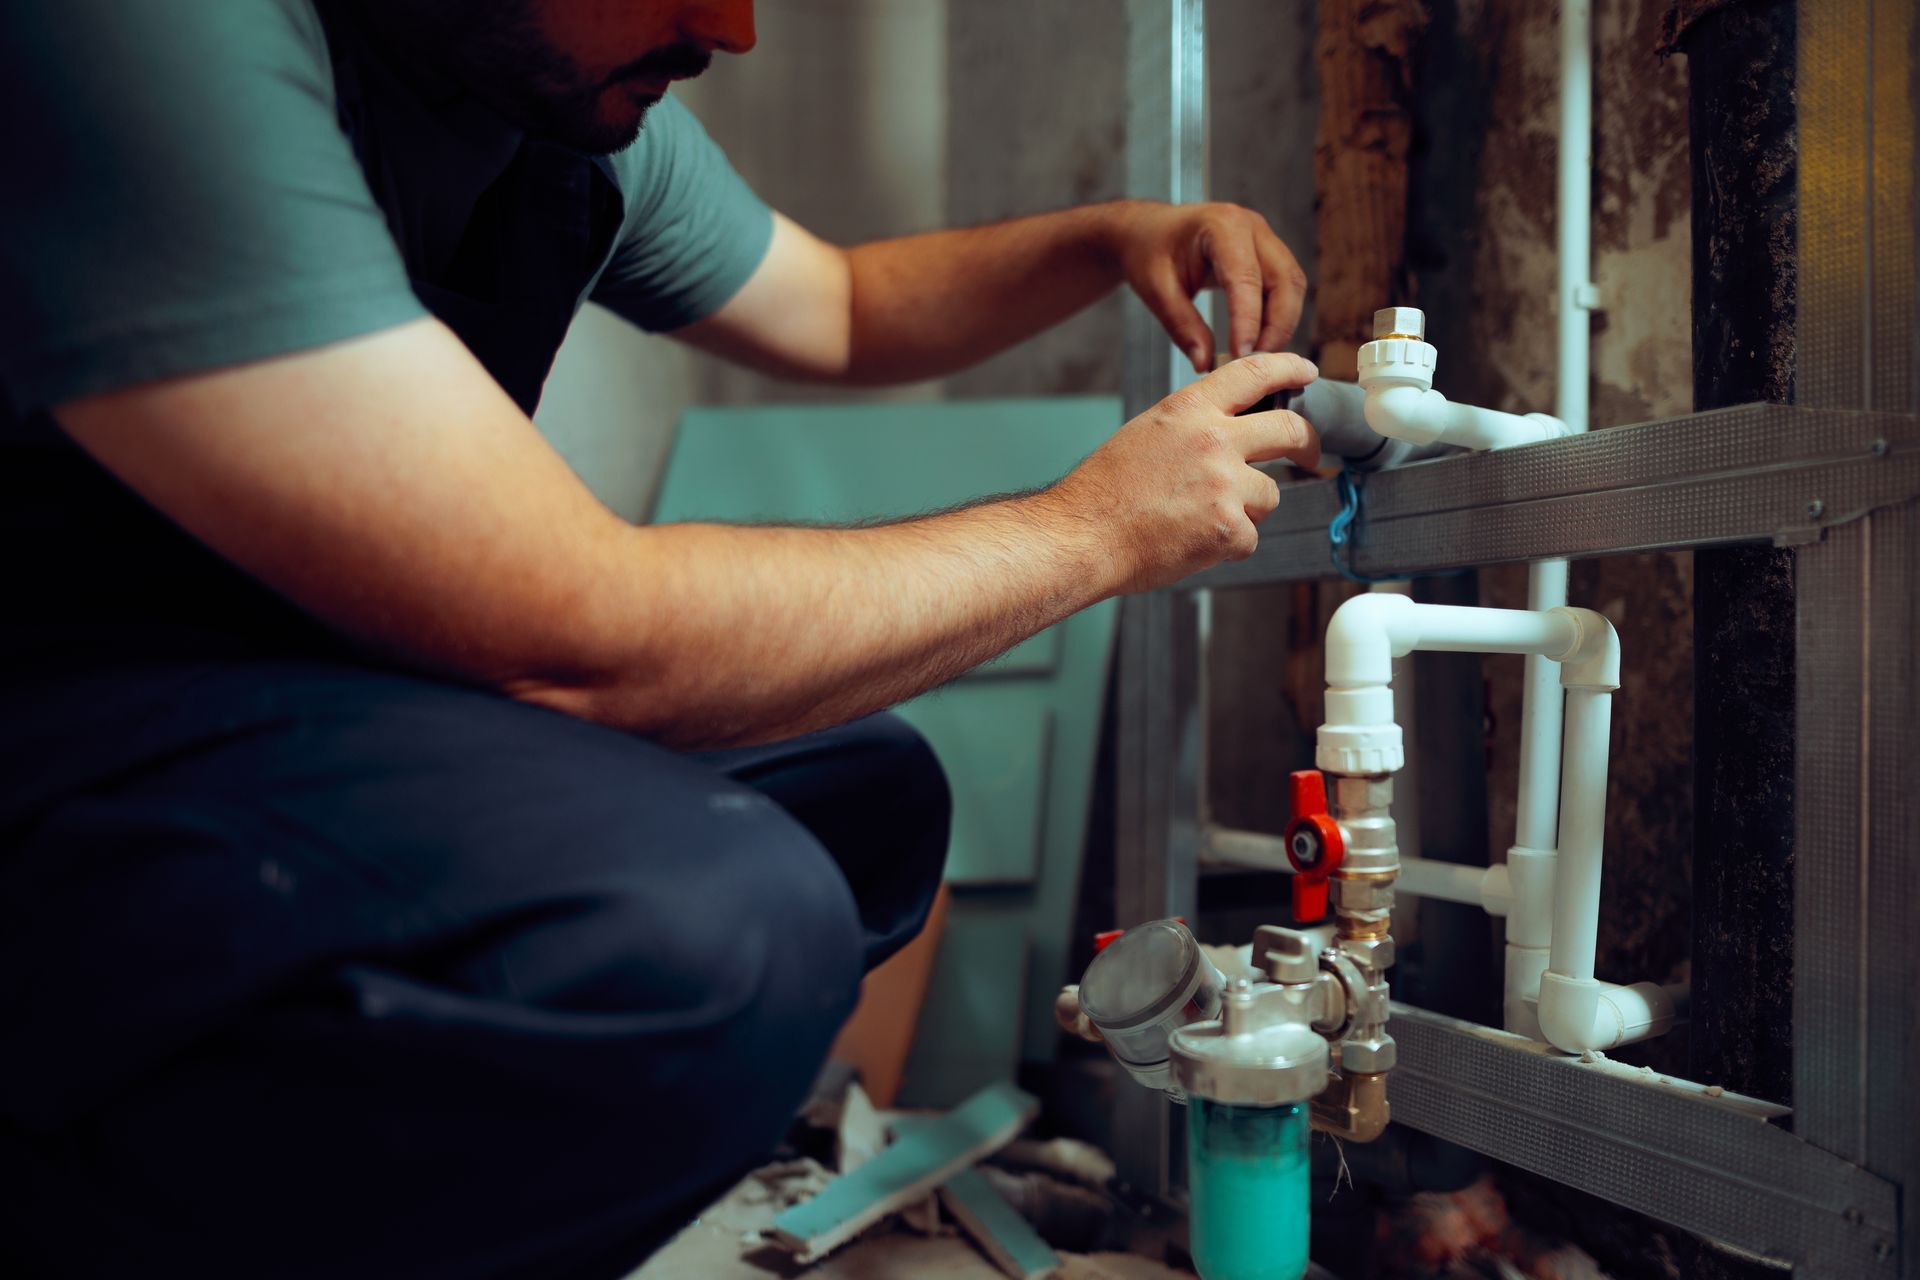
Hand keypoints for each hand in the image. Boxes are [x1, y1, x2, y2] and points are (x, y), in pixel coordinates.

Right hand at [1047, 352, 1320, 593]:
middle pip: (1289, 429)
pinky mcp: (1230, 529)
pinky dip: (1228, 544)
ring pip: (1270, 494)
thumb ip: (1193, 425)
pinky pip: (1250, 536)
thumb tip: (1231, 430)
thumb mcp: (1147, 433)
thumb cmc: (1104, 492)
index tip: (1306, 371)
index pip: (1254, 373)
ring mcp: (1226, 485)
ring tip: (1200, 517)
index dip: (1288, 368)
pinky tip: (1192, 541)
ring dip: (1247, 508)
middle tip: (1309, 454)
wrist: (1084, 536)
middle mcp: (1214, 440)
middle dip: (1307, 443)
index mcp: (1189, 409)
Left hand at [1106, 200, 1308, 373]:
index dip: (1248, 320)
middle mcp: (1252, 228)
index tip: (1242, 356)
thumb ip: (1182, 327)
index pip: (1246, 278)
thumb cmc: (1148, 251)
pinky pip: (1284, 288)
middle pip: (1285, 280)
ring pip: (1291, 286)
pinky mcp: (1266, 255)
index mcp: (1222, 226)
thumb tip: (1205, 364)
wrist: (1147, 231)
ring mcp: (1264, 239)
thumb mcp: (1155, 290)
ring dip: (1282, 325)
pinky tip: (1260, 342)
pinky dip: (1277, 318)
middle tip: (1258, 365)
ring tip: (1259, 358)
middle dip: (1277, 326)